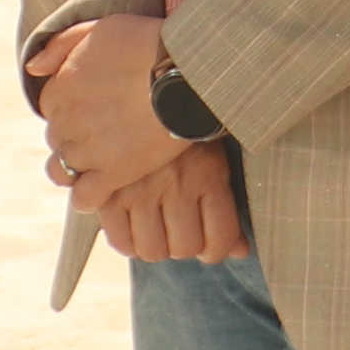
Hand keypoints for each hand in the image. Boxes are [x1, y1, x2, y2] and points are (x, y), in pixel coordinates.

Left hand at [29, 14, 182, 205]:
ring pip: (62, 170)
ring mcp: (87, 150)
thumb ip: (61, 46)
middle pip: (57, 138)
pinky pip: (84, 198)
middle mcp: (67, 121)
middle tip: (106, 132)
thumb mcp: (100, 29)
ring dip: (76, 167)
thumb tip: (32, 69)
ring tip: (101, 162)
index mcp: (60, 87)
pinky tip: (102, 189)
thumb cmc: (147, 44)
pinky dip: (87, 198)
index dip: (71, 109)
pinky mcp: (113, 174)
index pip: (51, 107)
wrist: (185, 73)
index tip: (94, 108)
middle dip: (75, 137)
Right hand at [97, 139, 245, 264]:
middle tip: (178, 228)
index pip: (220, 239)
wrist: (137, 98)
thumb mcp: (212, 158)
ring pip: (151, 250)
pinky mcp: (108, 192)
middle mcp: (176, 185)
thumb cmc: (181, 130)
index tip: (208, 244)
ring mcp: (140, 189)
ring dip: (155, 245)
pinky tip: (132, 224)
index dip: (216, 250)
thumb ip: (226, 207)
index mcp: (208, 174)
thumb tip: (241, 252)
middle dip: (183, 245)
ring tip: (154, 226)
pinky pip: (120, 241)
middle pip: (184, 248)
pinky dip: (127, 242)